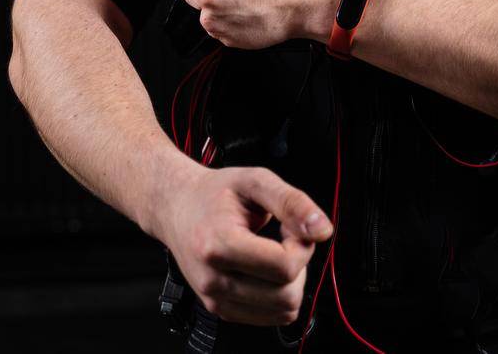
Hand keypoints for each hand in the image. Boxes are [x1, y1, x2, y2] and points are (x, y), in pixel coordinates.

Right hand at [151, 164, 331, 326]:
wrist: (175, 207)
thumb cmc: (213, 193)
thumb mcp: (255, 181)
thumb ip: (292, 202)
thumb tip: (323, 230)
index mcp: (218, 245)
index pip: (285, 267)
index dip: (302, 246)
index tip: (291, 227)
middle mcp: (213, 279)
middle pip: (288, 294)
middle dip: (297, 265)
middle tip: (282, 238)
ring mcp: (215, 298)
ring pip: (283, 310)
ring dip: (289, 281)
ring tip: (271, 252)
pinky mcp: (220, 309)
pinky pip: (271, 317)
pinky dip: (278, 294)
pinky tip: (263, 269)